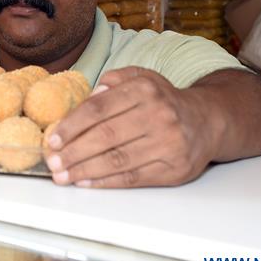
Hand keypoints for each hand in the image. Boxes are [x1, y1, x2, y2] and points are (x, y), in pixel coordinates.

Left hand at [44, 67, 216, 187]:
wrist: (208, 121)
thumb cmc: (163, 100)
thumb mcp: (141, 78)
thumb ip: (112, 80)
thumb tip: (87, 98)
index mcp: (144, 90)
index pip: (99, 109)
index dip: (72, 125)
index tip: (52, 139)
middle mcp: (159, 115)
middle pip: (106, 136)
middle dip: (74, 152)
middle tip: (52, 162)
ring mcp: (168, 144)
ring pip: (118, 160)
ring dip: (85, 170)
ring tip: (63, 176)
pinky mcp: (174, 169)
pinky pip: (134, 178)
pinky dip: (106, 182)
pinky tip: (86, 182)